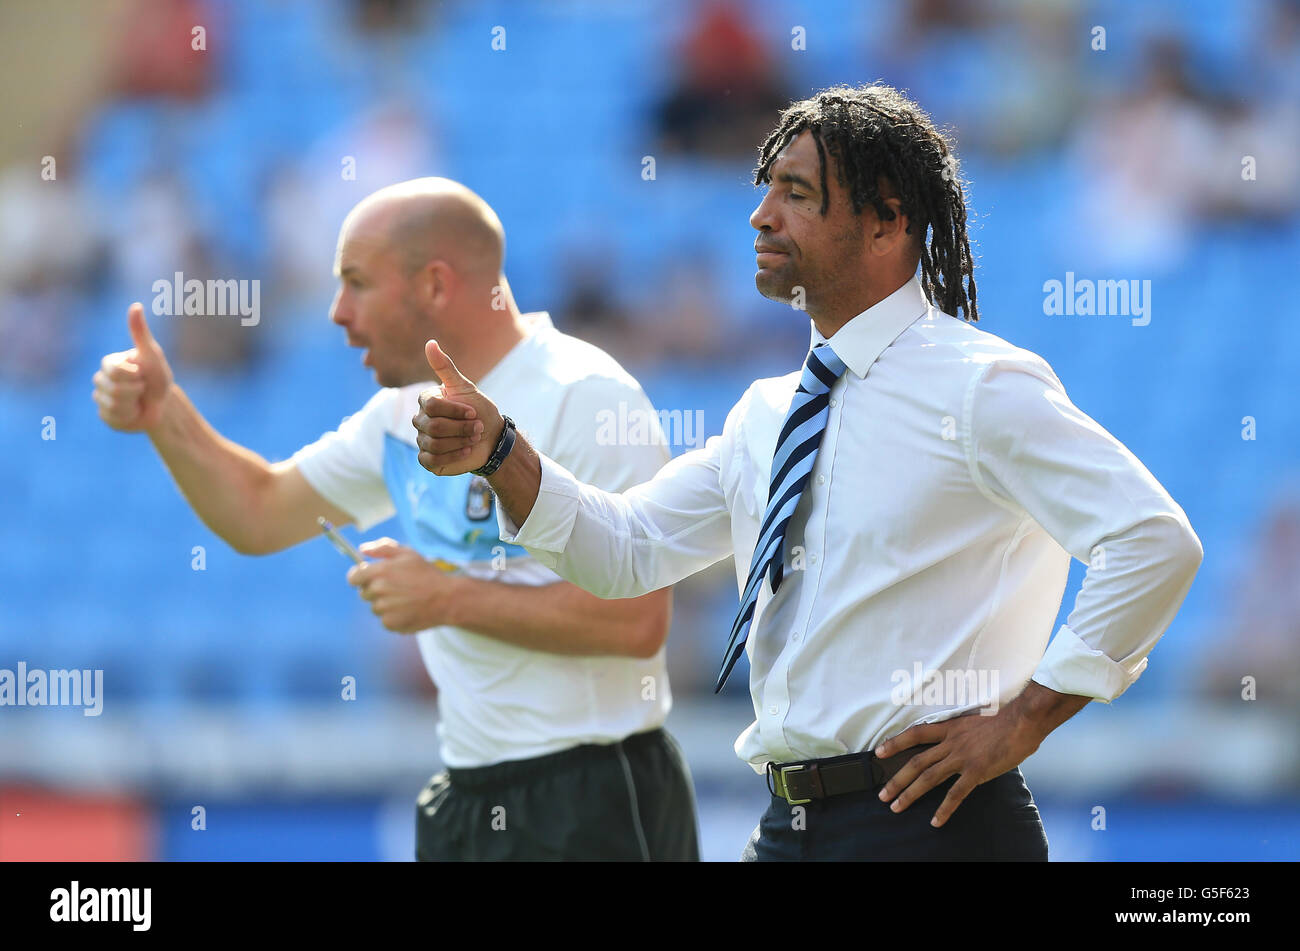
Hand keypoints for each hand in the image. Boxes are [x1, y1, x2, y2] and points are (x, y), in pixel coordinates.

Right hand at [92, 302, 174, 431]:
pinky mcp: (105, 415)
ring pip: (113, 404)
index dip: (133, 375)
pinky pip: (114, 417)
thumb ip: (140, 333)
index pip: (114, 371)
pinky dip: (129, 416)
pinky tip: (133, 412)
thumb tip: (135, 306)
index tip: (141, 374)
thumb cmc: (158, 377)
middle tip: (142, 388)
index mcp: (110, 363)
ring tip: (138, 400)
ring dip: (133, 404)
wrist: (163, 405)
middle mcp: (100, 379)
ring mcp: (101, 398)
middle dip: (135, 390)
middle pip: (113, 388)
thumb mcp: (152, 355)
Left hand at [346, 537, 459, 632]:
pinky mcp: (390, 623)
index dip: (359, 576)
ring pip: (375, 607)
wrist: (446, 599)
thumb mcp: (408, 553)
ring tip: (404, 599)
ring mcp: (383, 608)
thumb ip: (382, 548)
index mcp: (380, 571)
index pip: (353, 577)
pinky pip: (384, 619)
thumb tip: (362, 550)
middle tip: (395, 587)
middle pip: (364, 593)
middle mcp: (378, 590)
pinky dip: (393, 616)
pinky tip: (407, 609)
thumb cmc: (427, 574)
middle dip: (375, 589)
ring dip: (384, 603)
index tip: (367, 577)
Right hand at [412, 339, 498, 475]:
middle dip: (461, 428)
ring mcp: (422, 440)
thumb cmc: (479, 410)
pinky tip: (467, 451)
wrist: (491, 438)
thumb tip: (430, 342)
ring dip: (460, 441)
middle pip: (434, 426)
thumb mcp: (465, 387)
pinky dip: (453, 455)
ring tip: (474, 439)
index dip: (456, 410)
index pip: (432, 405)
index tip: (473, 412)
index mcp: (427, 401)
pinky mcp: (427, 459)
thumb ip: (445, 367)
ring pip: (434, 443)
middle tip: (478, 428)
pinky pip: (431, 459)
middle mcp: (420, 420)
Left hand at [872, 705, 1043, 827]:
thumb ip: (964, 734)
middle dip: (896, 779)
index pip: (916, 734)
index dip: (896, 743)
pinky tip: (935, 821)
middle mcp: (951, 742)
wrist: (1022, 720)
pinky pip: (956, 793)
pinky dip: (944, 809)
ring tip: (896, 807)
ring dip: (910, 794)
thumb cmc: (1005, 718)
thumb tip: (962, 743)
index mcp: (950, 727)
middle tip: (883, 794)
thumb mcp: (976, 721)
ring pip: (928, 777)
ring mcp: (962, 757)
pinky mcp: (976, 771)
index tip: (879, 752)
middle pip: (916, 762)